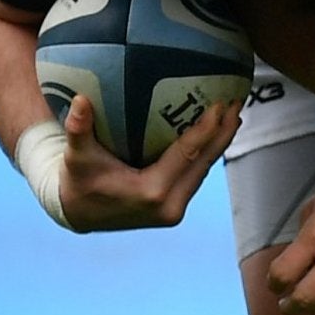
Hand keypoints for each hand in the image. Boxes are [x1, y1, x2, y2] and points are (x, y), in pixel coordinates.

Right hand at [56, 95, 239, 230]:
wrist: (78, 214)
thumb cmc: (78, 183)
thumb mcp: (77, 158)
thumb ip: (79, 130)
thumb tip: (80, 101)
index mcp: (151, 193)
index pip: (187, 154)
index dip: (206, 129)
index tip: (220, 104)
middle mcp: (169, 205)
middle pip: (205, 162)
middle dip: (223, 132)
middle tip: (237, 101)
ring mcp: (174, 208)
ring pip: (204, 169)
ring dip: (220, 142)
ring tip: (233, 113)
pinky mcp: (174, 206)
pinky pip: (197, 174)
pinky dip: (208, 153)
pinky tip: (216, 133)